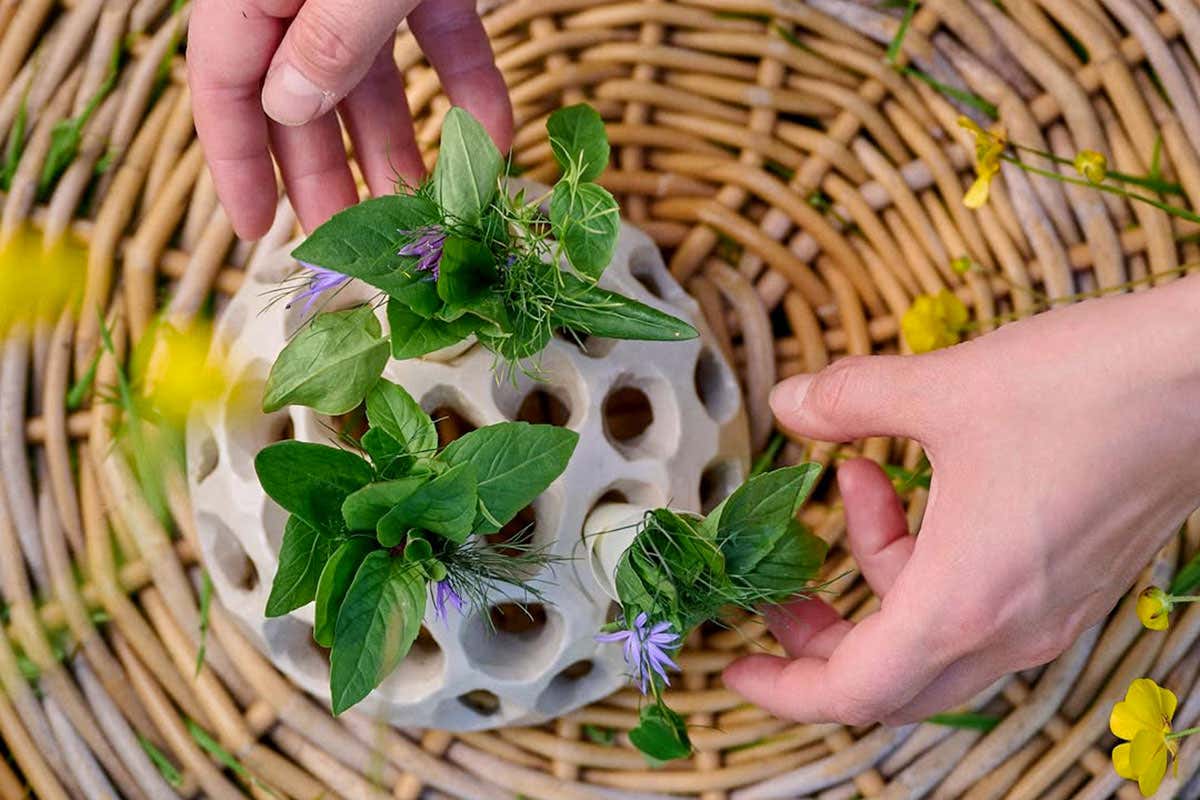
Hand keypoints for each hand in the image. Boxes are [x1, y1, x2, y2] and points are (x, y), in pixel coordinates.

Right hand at [187, 0, 512, 238]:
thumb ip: (329, 38)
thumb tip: (289, 107)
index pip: (224, 83)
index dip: (237, 163)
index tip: (255, 231)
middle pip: (302, 94)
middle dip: (331, 177)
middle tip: (356, 248)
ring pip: (373, 78)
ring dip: (401, 148)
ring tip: (428, 217)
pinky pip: (443, 42)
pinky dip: (469, 90)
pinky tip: (493, 145)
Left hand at [724, 275, 1199, 724]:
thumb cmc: (1087, 388)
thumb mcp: (941, 388)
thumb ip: (851, 400)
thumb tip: (790, 402)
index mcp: (965, 602)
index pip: (852, 691)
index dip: (781, 687)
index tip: (734, 661)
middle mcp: (1011, 627)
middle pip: (888, 677)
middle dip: (820, 635)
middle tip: (781, 577)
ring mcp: (1048, 611)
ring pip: (932, 636)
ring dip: (876, 573)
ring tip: (856, 478)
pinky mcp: (1072, 581)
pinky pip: (976, 606)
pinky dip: (927, 561)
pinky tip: (919, 483)